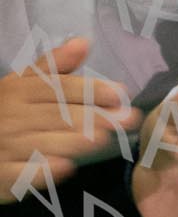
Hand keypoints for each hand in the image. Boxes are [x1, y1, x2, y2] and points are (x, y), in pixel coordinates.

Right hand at [0, 38, 140, 201]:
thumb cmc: (5, 112)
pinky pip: (23, 173)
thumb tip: (83, 41)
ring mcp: (7, 147)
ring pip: (43, 142)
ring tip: (102, 138)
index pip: (59, 87)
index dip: (90, 89)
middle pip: (58, 115)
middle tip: (126, 119)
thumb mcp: (21, 84)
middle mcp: (14, 117)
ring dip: (73, 141)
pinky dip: (43, 171)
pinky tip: (66, 167)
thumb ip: (52, 66)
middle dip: (94, 116)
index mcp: (20, 91)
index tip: (121, 93)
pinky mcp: (3, 175)